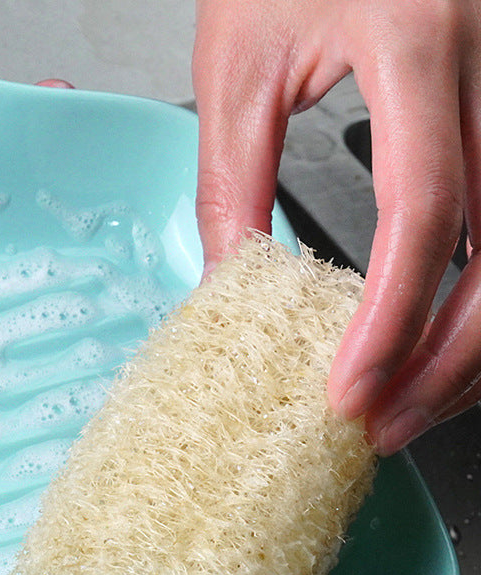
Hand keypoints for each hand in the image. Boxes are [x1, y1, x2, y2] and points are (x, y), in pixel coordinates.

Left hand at [193, 0, 480, 454]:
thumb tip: (229, 286)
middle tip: (383, 424)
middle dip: (444, 361)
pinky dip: (479, 299)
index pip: (423, 210)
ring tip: (408, 405)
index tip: (347, 391)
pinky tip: (440, 340)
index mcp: (418, 39)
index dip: (389, 318)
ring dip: (470, 349)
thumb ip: (233, 182)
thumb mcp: (239, 64)